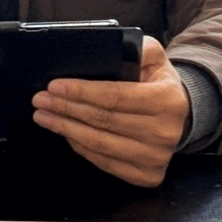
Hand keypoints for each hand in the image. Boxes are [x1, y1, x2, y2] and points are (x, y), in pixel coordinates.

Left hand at [31, 37, 189, 186]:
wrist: (180, 113)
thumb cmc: (159, 83)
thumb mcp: (155, 56)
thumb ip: (137, 47)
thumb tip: (112, 45)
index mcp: (168, 100)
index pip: (115, 96)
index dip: (81, 91)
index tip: (55, 86)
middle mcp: (165, 132)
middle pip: (103, 121)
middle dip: (66, 109)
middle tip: (41, 100)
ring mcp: (156, 158)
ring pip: (100, 144)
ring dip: (66, 129)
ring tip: (45, 116)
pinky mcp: (148, 176)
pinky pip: (104, 163)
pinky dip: (81, 147)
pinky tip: (66, 133)